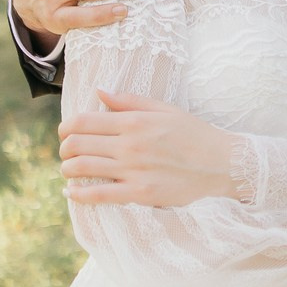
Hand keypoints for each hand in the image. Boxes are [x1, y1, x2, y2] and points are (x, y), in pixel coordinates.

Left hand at [59, 91, 238, 207]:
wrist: (222, 163)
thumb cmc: (194, 134)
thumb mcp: (164, 109)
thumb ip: (128, 100)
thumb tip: (99, 91)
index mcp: (133, 121)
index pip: (82, 121)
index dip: (65, 127)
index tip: (66, 133)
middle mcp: (129, 145)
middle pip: (76, 145)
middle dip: (64, 149)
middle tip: (67, 153)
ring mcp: (133, 170)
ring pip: (81, 169)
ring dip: (68, 170)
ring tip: (70, 171)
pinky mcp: (140, 193)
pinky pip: (99, 195)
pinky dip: (78, 195)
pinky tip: (72, 193)